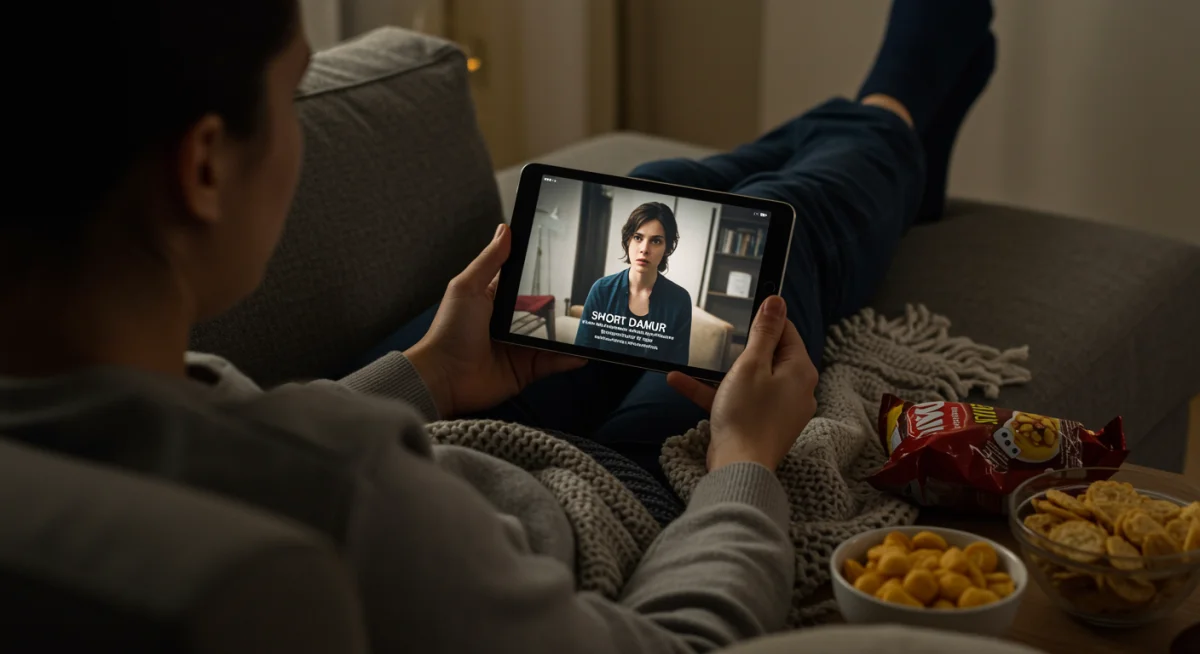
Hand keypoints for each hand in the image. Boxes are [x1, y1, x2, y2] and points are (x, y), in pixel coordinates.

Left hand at [405, 224, 585, 416]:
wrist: (444, 376)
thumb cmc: (449, 330)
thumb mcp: (468, 287)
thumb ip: (490, 261)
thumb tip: (505, 229)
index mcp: (496, 302)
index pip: (525, 285)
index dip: (543, 278)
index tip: (566, 266)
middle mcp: (510, 325)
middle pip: (544, 312)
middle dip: (563, 307)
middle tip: (588, 296)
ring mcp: (519, 348)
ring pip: (553, 338)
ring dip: (571, 334)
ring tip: (593, 325)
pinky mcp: (525, 371)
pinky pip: (552, 363)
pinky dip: (569, 359)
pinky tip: (585, 353)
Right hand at [666, 295, 816, 471]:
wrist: (738, 468)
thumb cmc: (746, 416)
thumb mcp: (751, 364)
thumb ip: (764, 332)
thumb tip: (777, 301)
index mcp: (800, 371)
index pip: (787, 332)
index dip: (765, 320)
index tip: (745, 312)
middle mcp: (796, 389)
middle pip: (769, 355)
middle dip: (740, 347)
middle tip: (720, 336)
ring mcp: (779, 408)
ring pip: (749, 379)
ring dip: (719, 371)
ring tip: (694, 359)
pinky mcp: (761, 423)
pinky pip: (738, 399)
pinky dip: (714, 391)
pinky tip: (680, 381)